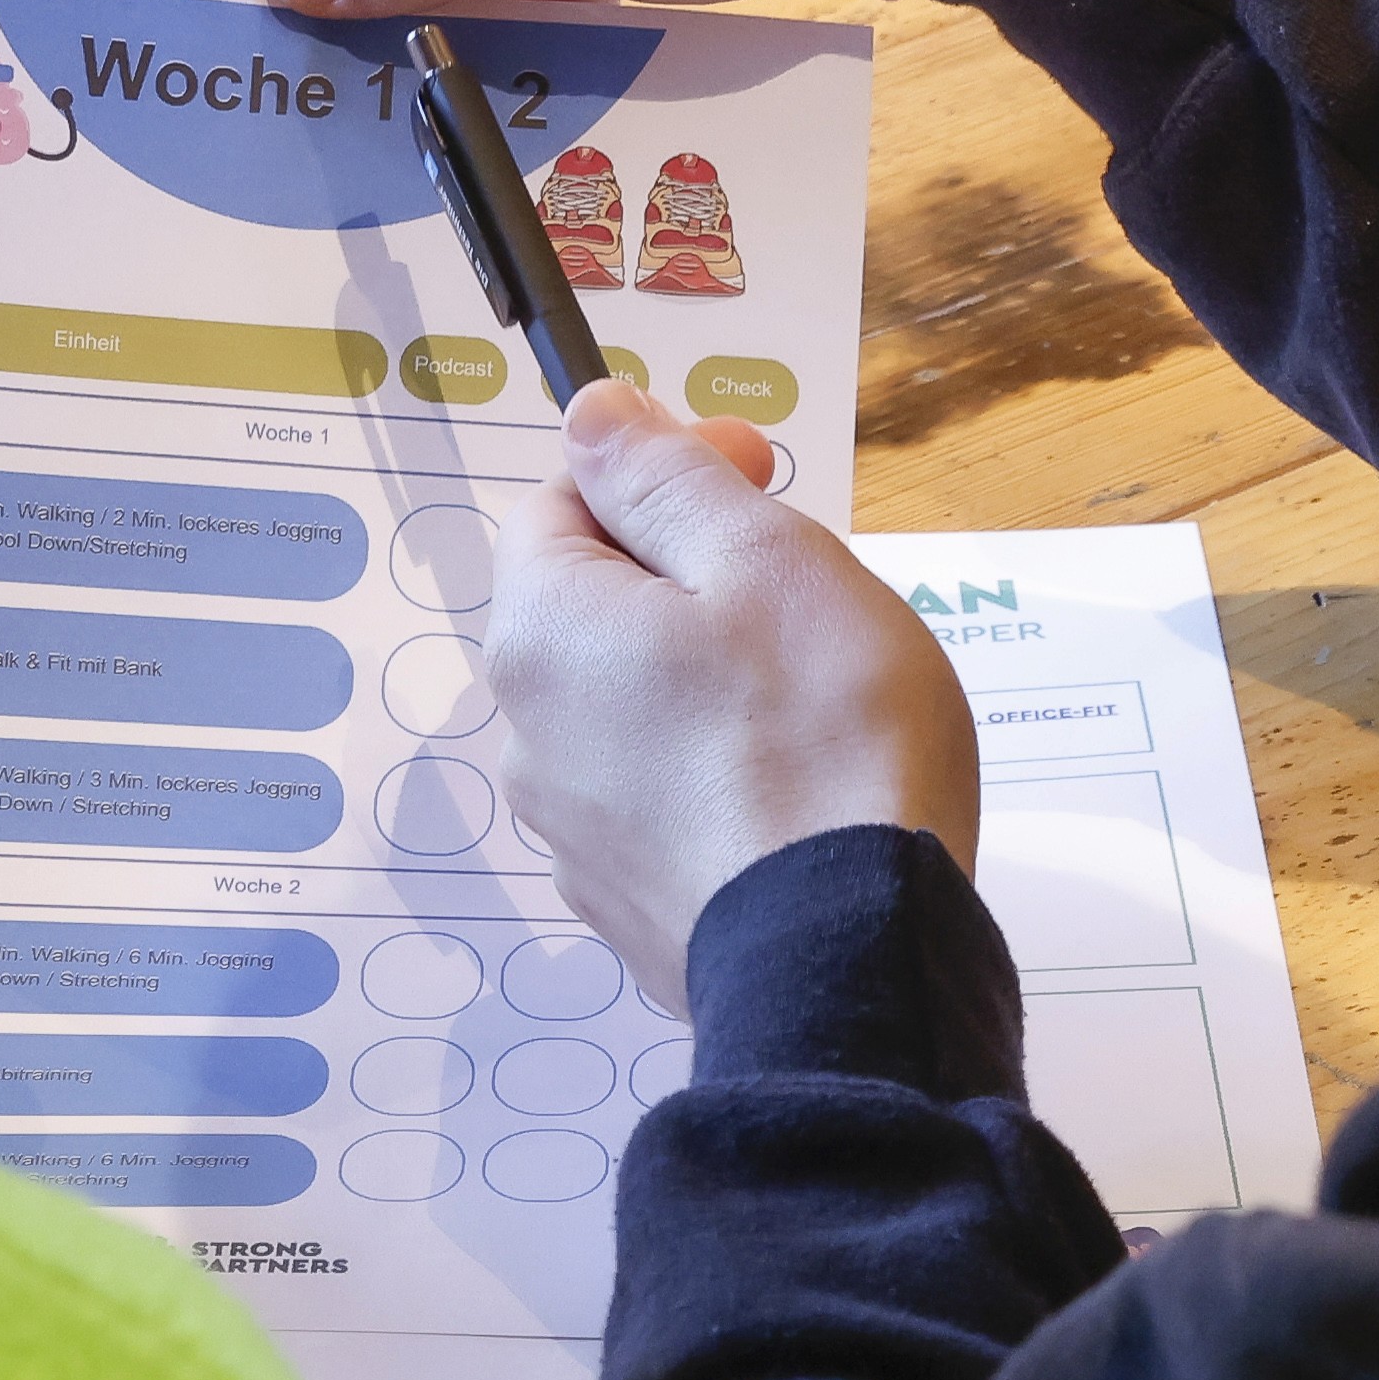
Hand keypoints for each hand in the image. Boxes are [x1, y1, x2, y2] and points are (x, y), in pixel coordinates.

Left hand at [486, 377, 982, 1001]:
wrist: (850, 963)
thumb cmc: (824, 750)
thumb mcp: (766, 561)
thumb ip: (668, 479)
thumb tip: (595, 416)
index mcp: (545, 631)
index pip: (563, 501)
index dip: (662, 470)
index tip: (756, 472)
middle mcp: (528, 732)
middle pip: (595, 605)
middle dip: (693, 576)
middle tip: (804, 588)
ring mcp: (572, 830)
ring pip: (631, 703)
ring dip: (705, 674)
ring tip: (814, 695)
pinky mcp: (626, 900)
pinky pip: (658, 793)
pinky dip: (715, 767)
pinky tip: (797, 782)